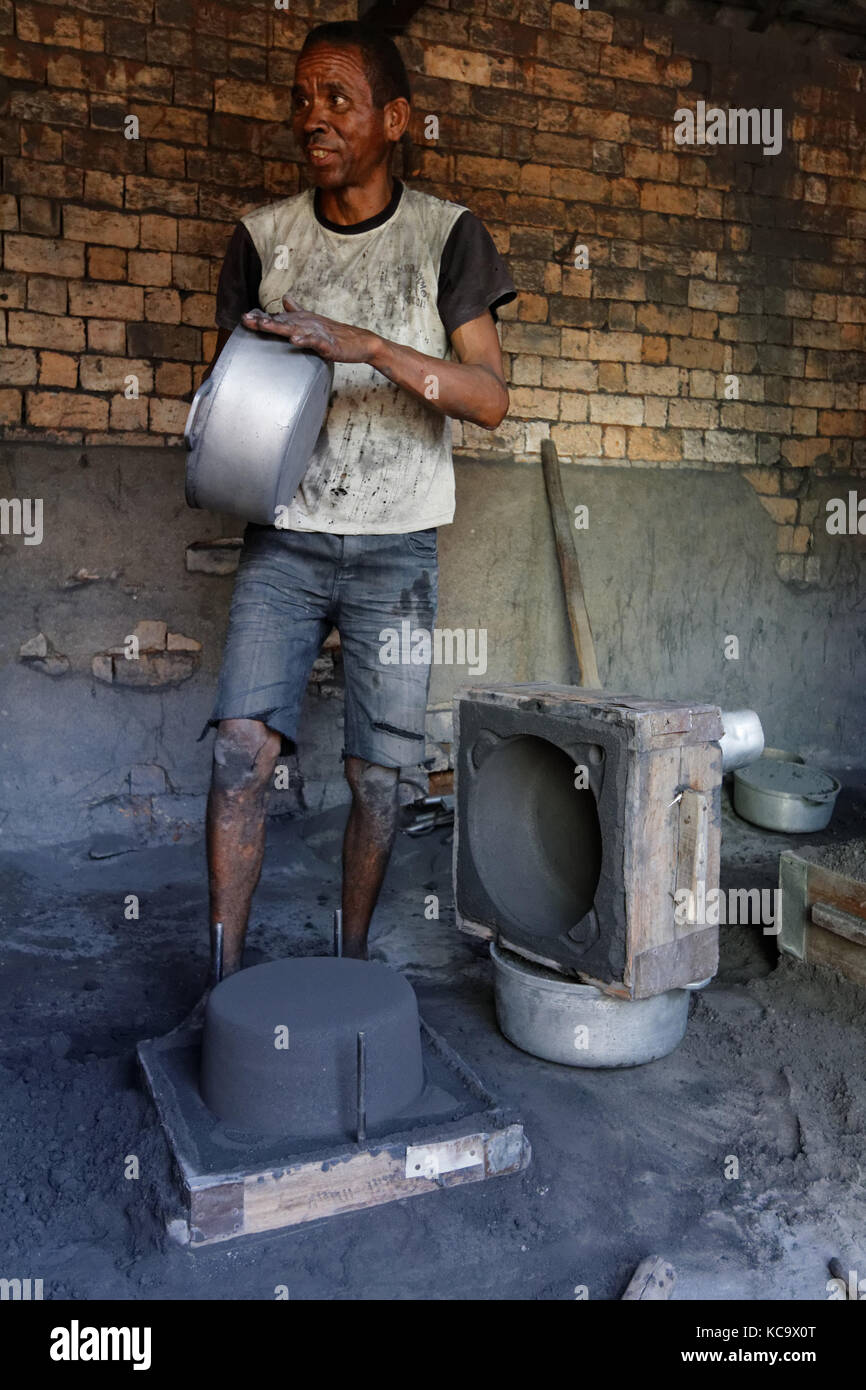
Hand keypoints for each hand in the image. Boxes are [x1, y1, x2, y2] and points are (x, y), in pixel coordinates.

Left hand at [241, 295, 378, 363]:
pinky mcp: (329, 343)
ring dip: (279, 327)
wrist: (361, 342)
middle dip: (263, 321)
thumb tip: (286, 298)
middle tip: (246, 319)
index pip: (278, 318)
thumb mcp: (314, 322)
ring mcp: (317, 333)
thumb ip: (298, 311)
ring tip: (263, 326)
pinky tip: (295, 340)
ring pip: (295, 328)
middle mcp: (307, 323)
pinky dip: (305, 339)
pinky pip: (315, 341)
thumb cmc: (337, 334)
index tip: (244, 317)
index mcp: (302, 321)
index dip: (261, 317)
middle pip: (282, 321)